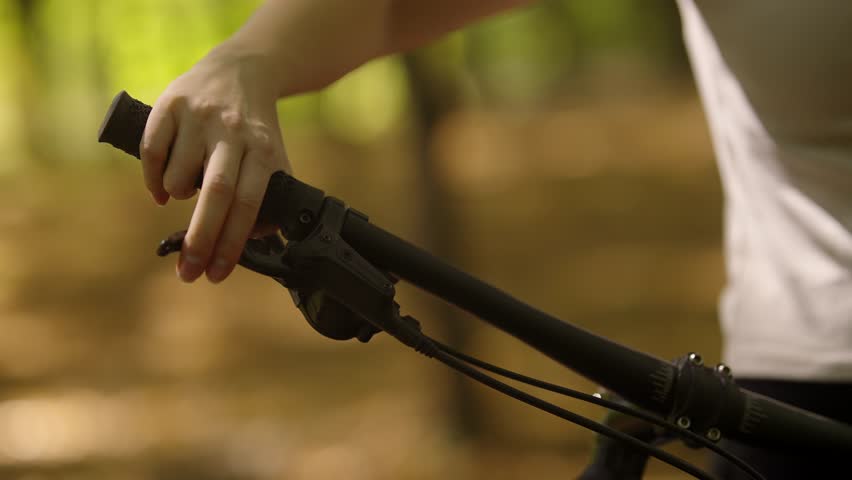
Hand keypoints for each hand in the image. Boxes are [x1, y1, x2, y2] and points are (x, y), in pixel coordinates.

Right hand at [140, 44, 289, 282]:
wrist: (241, 70)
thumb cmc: (255, 129)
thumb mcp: (272, 158)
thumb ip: (269, 199)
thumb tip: (254, 241)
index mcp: (263, 149)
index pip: (249, 204)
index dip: (232, 242)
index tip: (216, 275)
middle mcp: (233, 131)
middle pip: (217, 193)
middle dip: (201, 238)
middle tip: (188, 273)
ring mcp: (201, 116)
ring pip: (180, 174)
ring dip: (177, 196)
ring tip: (181, 195)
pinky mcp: (171, 102)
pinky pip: (152, 150)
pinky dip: (153, 177)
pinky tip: (161, 188)